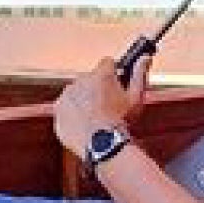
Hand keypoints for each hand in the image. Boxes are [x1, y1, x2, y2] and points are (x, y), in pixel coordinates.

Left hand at [53, 40, 149, 155]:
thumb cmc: (121, 121)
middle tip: (107, 107)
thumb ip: (140, 74)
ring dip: (83, 100)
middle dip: (97, 88)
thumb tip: (145, 57)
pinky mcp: (58, 110)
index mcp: (100, 74)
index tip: (116, 84)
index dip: (113, 73)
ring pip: (76, 93)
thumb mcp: (135, 98)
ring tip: (95, 119)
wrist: (102, 145)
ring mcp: (66, 95)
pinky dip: (72, 114)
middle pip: (90, 79)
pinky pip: (66, 108)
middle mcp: (80, 80)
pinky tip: (84, 125)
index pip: (107, 63)